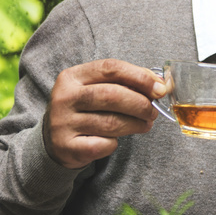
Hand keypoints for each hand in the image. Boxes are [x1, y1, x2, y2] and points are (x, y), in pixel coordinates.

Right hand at [43, 59, 166, 168]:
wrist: (55, 142)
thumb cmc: (85, 110)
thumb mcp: (98, 89)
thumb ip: (126, 83)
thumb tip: (161, 84)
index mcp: (72, 76)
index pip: (110, 68)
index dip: (140, 77)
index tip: (160, 88)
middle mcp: (64, 97)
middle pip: (112, 95)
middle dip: (140, 104)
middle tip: (153, 112)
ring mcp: (63, 123)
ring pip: (111, 122)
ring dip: (135, 124)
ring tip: (145, 124)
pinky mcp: (67, 146)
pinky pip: (103, 144)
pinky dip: (115, 143)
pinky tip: (115, 140)